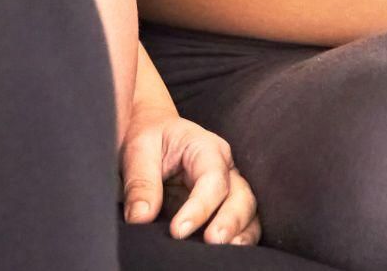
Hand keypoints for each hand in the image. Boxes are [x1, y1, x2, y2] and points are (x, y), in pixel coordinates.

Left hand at [121, 110, 260, 245]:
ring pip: (248, 211)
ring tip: (228, 252)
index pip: (212, 178)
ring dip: (241, 232)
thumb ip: (140, 183)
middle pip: (241, 194)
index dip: (199, 206)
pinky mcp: (222, 207)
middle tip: (213, 241)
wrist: (151, 134)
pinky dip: (241, 238)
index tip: (177, 231)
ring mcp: (227, 188)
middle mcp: (224, 168)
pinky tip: (229, 253)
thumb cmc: (148, 138)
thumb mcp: (138, 151)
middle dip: (231, 220)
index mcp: (205, 148)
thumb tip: (141, 217)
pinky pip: (242, 224)